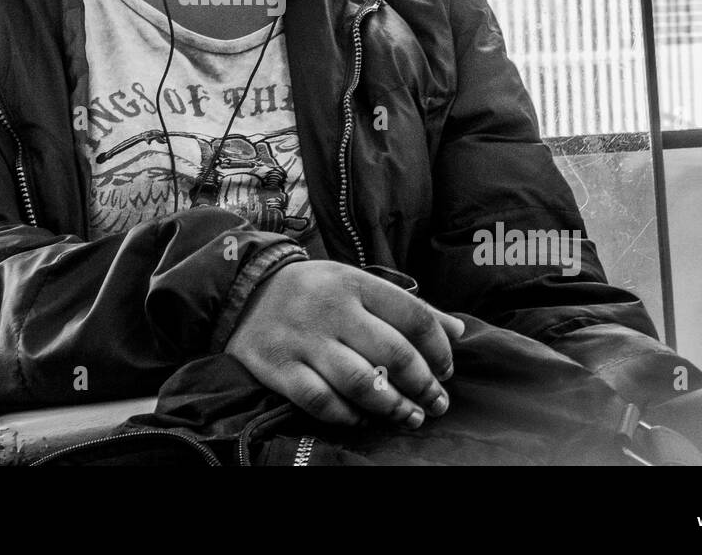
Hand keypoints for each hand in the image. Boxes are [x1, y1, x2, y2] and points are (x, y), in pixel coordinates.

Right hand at [225, 260, 464, 428]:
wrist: (243, 290)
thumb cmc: (313, 291)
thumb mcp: (356, 283)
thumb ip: (404, 307)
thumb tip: (457, 331)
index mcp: (354, 283)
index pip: (413, 316)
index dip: (439, 349)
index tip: (446, 370)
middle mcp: (331, 309)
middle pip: (393, 353)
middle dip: (423, 385)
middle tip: (436, 403)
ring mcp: (304, 340)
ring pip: (362, 382)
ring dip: (393, 406)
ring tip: (410, 417)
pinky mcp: (279, 367)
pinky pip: (322, 402)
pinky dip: (349, 417)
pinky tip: (364, 420)